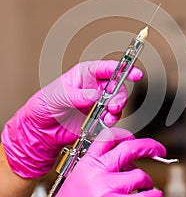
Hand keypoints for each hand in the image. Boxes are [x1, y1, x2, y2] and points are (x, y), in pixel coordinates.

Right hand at [0, 128, 165, 196]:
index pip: (109, 137)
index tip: (134, 139)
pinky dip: (154, 196)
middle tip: (158, 149)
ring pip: (140, 175)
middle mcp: (97, 173)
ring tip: (145, 186)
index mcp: (87, 163)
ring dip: (147, 181)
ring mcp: (107, 190)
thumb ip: (99, 166)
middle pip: (130, 149)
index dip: (126, 134)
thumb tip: (125, 163)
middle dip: (149, 146)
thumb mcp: (78, 177)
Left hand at [1, 60, 142, 177]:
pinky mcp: (96, 118)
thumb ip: (78, 95)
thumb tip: (94, 95)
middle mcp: (93, 88)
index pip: (107, 68)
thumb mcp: (58, 95)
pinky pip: (110, 118)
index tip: (134, 73)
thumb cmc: (44, 104)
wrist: (40, 128)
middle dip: (119, 96)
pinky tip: (103, 122)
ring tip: (108, 115)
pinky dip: (110, 121)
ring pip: (116, 103)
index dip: (123, 69)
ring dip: (116, 110)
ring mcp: (96, 103)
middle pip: (117, 87)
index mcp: (85, 75)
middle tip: (114, 104)